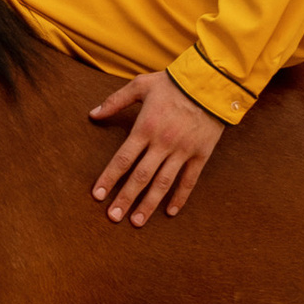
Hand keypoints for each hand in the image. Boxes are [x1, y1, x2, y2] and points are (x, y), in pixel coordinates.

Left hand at [87, 69, 224, 224]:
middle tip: (113, 217)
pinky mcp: (201, 154)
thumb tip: (93, 114)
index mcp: (145, 128)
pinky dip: (180, 197)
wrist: (211, 82)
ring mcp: (183, 151)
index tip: (97, 195)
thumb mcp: (140, 85)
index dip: (109, 178)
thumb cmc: (173, 83)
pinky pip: (189, 180)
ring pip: (163, 183)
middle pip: (140, 176)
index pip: (122, 159)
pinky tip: (170, 212)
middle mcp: (162, 143)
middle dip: (125, 198)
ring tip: (137, 222)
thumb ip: (115, 101)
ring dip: (149, 204)